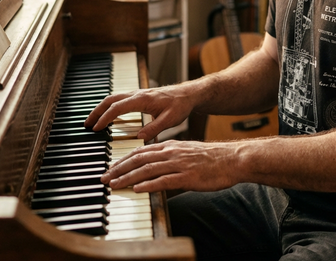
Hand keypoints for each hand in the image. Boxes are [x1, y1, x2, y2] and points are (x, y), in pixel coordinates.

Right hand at [84, 85, 194, 141]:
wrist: (188, 94)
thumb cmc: (180, 106)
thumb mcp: (170, 120)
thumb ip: (154, 129)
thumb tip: (138, 138)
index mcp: (143, 99)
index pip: (117, 107)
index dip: (105, 118)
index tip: (96, 129)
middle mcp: (137, 94)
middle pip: (110, 100)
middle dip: (96, 111)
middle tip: (87, 125)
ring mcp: (137, 94)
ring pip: (113, 98)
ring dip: (101, 108)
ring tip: (93, 122)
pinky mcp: (139, 96)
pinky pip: (119, 99)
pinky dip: (109, 106)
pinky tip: (107, 116)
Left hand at [102, 139, 238, 191]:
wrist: (230, 159)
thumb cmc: (210, 159)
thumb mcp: (186, 153)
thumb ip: (169, 158)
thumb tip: (155, 168)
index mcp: (170, 146)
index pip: (141, 151)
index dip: (124, 160)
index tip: (111, 167)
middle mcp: (171, 152)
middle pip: (139, 159)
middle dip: (119, 168)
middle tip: (105, 177)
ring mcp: (178, 164)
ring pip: (147, 169)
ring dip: (128, 177)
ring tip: (114, 184)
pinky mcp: (186, 176)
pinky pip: (163, 180)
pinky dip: (148, 184)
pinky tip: (137, 189)